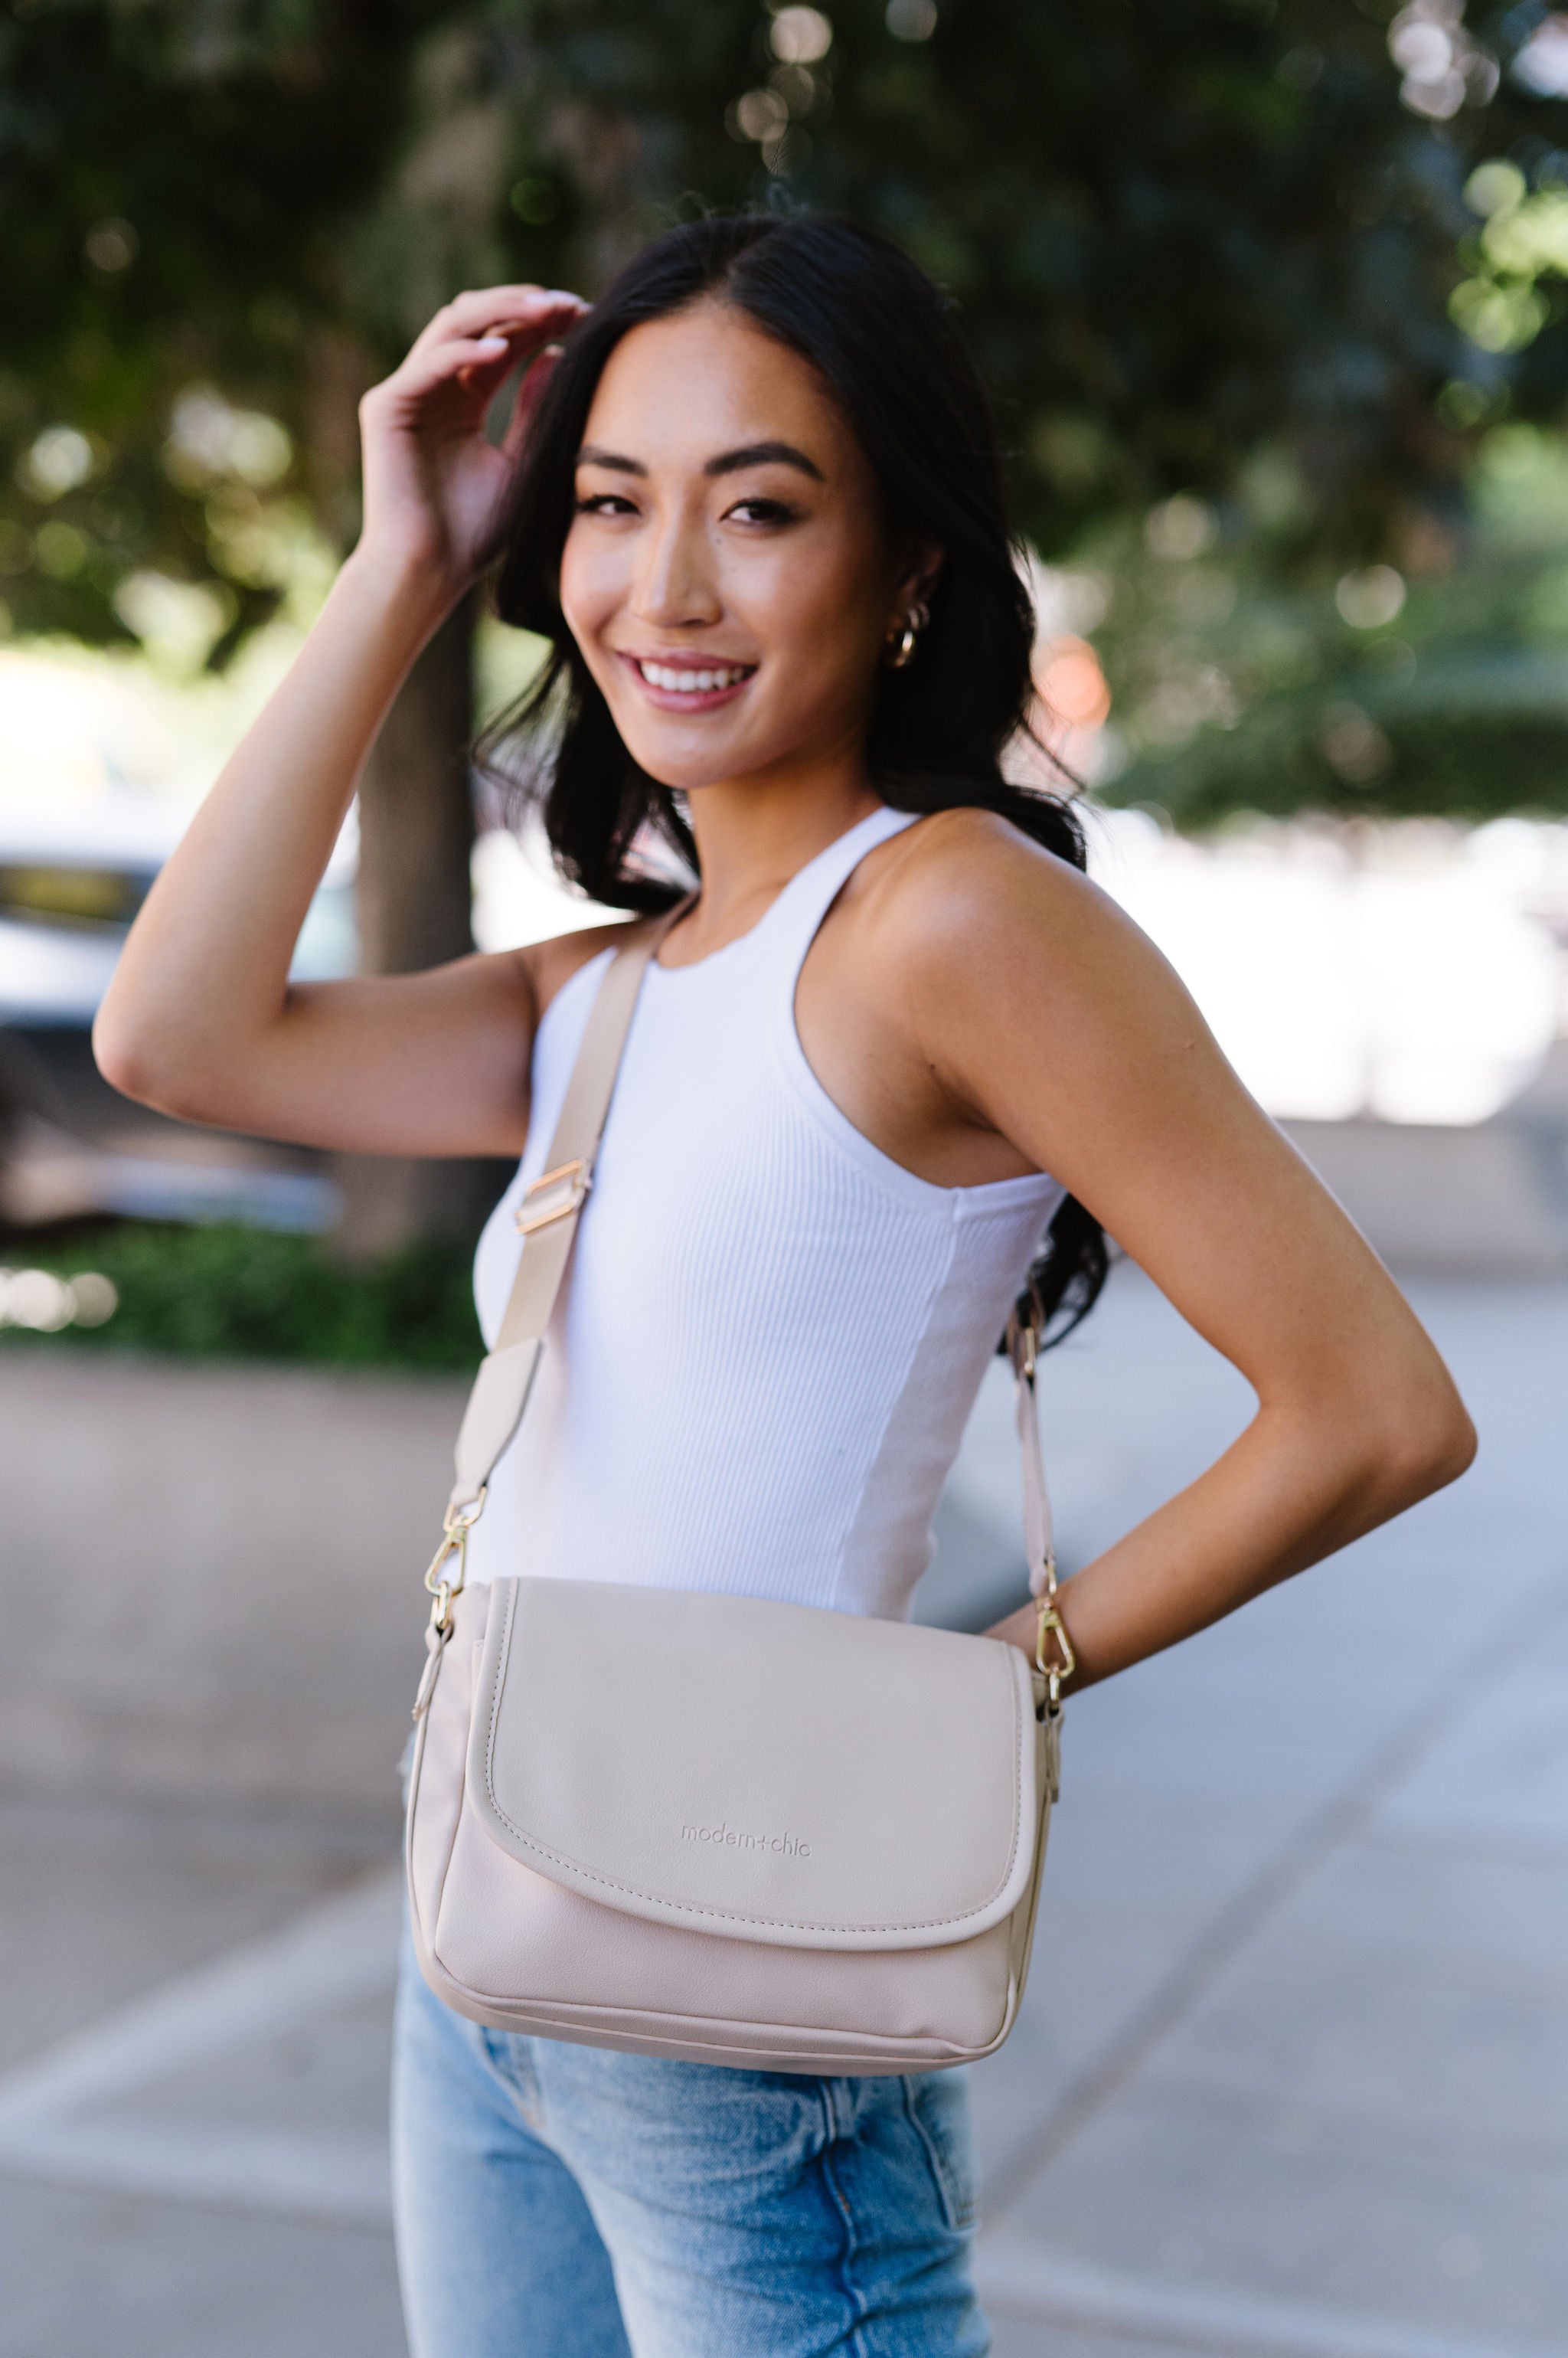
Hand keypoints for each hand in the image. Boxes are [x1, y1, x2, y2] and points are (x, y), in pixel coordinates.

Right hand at [353, 284, 588, 608]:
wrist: (429, 571)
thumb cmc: (473, 532)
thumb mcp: (520, 463)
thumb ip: (535, 412)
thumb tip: (559, 356)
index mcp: (463, 399)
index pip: (504, 342)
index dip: (543, 323)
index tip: (586, 315)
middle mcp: (433, 387)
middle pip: (479, 321)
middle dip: (525, 306)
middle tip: (570, 303)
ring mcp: (407, 393)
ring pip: (452, 326)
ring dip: (500, 312)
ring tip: (545, 309)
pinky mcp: (387, 406)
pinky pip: (431, 363)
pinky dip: (467, 350)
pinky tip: (505, 348)